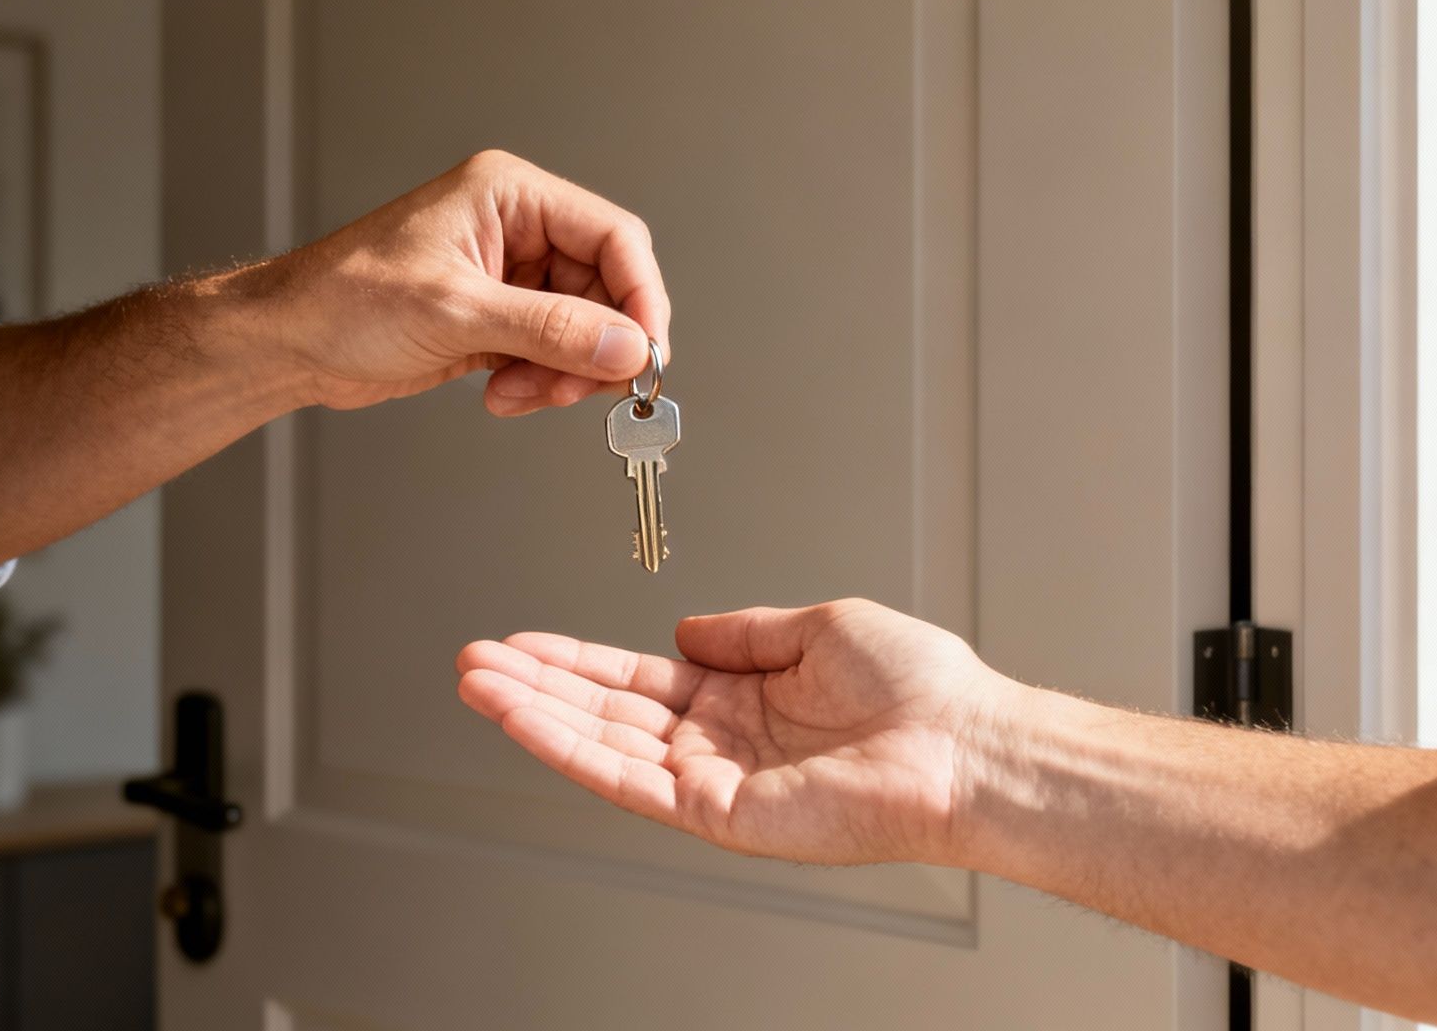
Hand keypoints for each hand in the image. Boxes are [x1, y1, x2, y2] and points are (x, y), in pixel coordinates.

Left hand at [235, 149, 668, 415]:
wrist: (287, 343)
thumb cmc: (343, 301)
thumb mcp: (456, 312)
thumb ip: (551, 329)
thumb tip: (627, 347)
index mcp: (510, 195)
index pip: (613, 237)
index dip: (640, 298)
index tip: (644, 355)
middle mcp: (516, 229)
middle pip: (605, 288)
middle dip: (594, 347)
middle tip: (579, 390)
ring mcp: (506, 276)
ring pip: (581, 328)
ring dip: (563, 373)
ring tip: (521, 394)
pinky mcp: (495, 319)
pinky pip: (549, 353)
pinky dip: (539, 382)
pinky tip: (501, 395)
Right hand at [456, 599, 1012, 865]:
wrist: (963, 744)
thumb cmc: (920, 689)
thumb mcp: (818, 624)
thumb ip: (742, 630)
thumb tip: (685, 625)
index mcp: (744, 696)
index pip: (637, 678)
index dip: (575, 659)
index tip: (523, 644)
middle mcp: (721, 741)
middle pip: (604, 710)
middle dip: (535, 685)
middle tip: (473, 661)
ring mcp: (713, 780)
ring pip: (602, 744)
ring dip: (533, 712)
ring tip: (477, 681)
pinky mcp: (716, 812)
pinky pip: (626, 778)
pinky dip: (569, 747)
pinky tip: (525, 719)